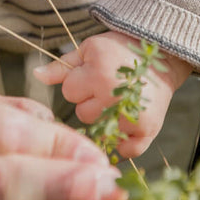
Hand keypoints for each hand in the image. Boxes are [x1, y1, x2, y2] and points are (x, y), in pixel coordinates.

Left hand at [34, 32, 191, 158]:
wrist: (162, 54)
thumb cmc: (119, 50)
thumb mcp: (89, 49)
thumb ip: (62, 66)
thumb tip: (37, 74)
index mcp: (98, 73)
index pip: (69, 91)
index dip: (79, 83)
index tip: (93, 74)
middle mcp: (115, 96)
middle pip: (83, 114)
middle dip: (91, 101)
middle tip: (109, 86)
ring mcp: (132, 115)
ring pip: (101, 131)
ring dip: (106, 119)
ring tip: (120, 99)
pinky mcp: (147, 130)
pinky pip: (125, 150)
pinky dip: (125, 141)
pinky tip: (128, 121)